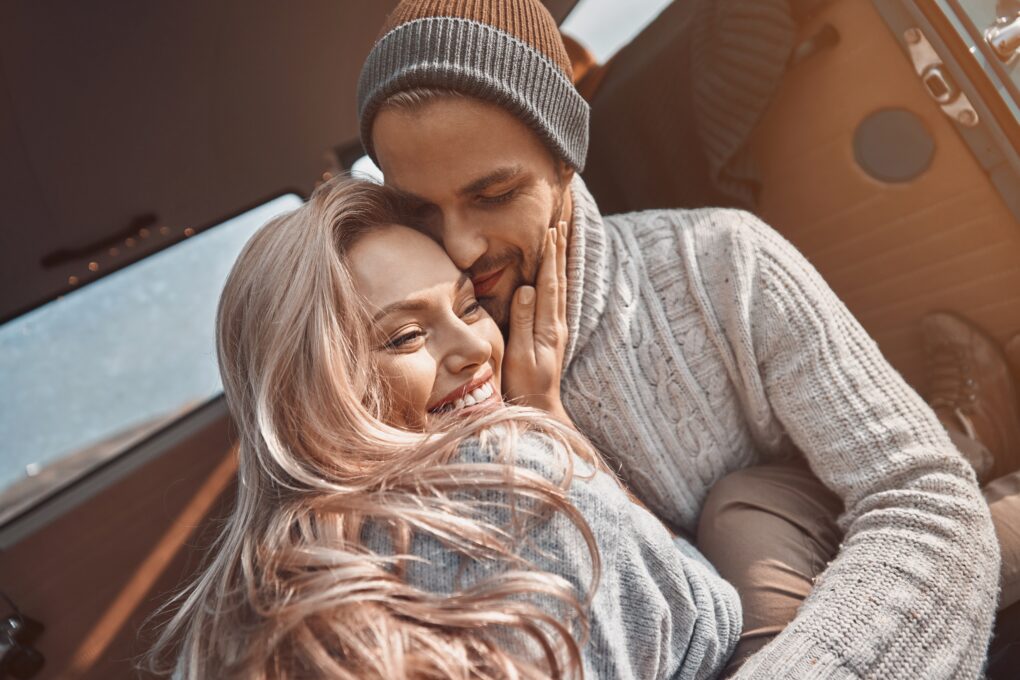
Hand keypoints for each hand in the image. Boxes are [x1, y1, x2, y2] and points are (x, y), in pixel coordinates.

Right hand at [502, 220, 572, 424]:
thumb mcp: (520, 353)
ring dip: (560, 262)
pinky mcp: (553, 334)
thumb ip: (523, 321)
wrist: (539, 407)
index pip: (550, 284)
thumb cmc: (524, 384)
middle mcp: (557, 324)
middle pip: (559, 280)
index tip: (550, 231)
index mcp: (549, 326)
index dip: (550, 257)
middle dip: (559, 252)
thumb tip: (528, 288)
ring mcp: (556, 329)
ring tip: (560, 240)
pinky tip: (555, 274)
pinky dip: (557, 279)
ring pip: (560, 287)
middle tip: (561, 224)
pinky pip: (557, 299)